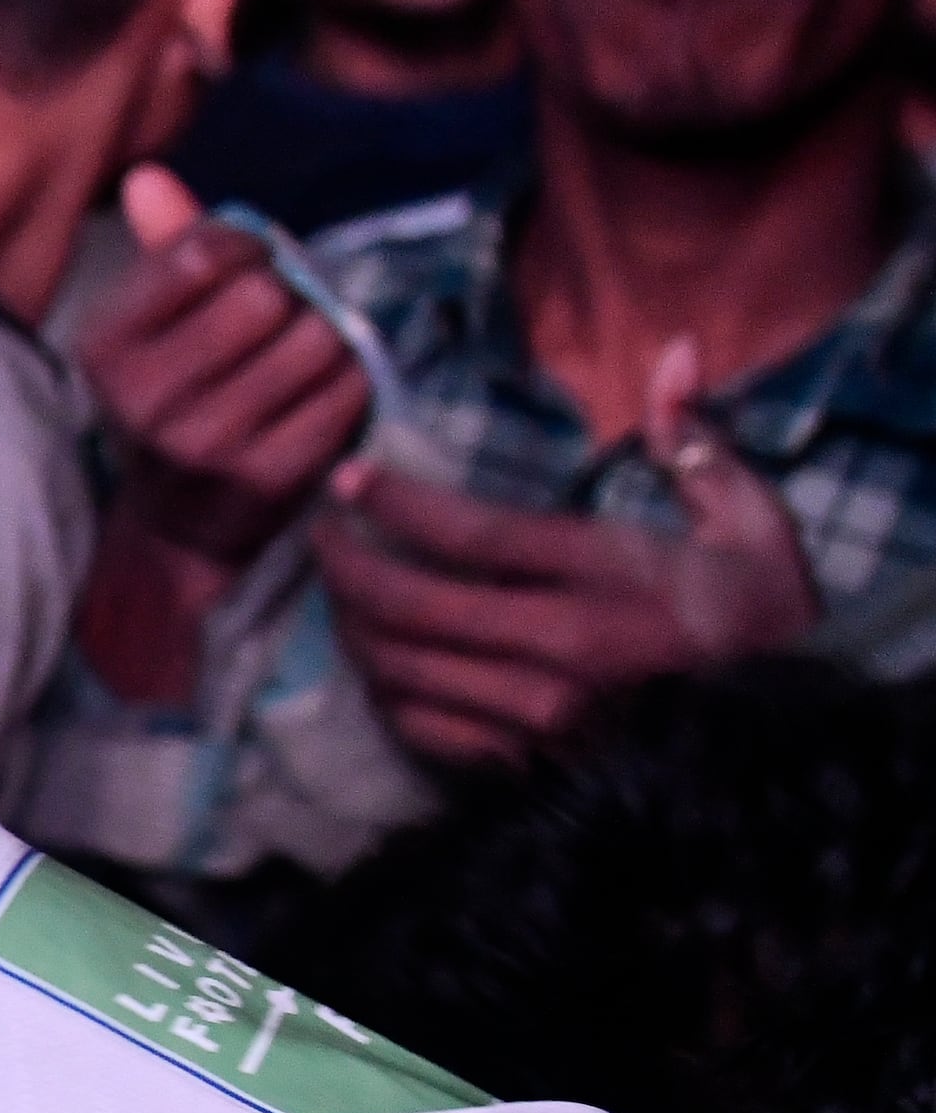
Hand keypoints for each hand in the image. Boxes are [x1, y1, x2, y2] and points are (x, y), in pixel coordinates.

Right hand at [80, 164, 372, 566]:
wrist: (171, 533)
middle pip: (264, 296)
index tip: (248, 265)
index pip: (199, 255)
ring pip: (315, 339)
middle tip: (283, 318)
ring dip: (327, 337)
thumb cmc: (168, 406)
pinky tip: (325, 392)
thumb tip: (147, 176)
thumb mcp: (147, 333)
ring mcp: (210, 441)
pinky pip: (346, 391)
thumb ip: (160, 252)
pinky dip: (350, 381)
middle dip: (288, 296)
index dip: (245, 245)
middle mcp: (147, 397)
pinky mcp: (272, 475)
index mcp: (108, 349)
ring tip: (307, 354)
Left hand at [308, 340, 819, 761]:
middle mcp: (559, 649)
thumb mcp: (752, 522)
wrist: (791, 742)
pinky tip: (377, 655)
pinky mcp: (525, 762)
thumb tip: (672, 350)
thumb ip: (695, 440)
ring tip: (338, 588)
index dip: (394, 504)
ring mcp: (536, 715)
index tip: (347, 478)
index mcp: (608, 578)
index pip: (470, 536)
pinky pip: (421, 726)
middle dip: (344, 564)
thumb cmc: (765, 619)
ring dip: (351, 625)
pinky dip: (384, 689)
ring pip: (399, 667)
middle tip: (322, 531)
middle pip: (409, 604)